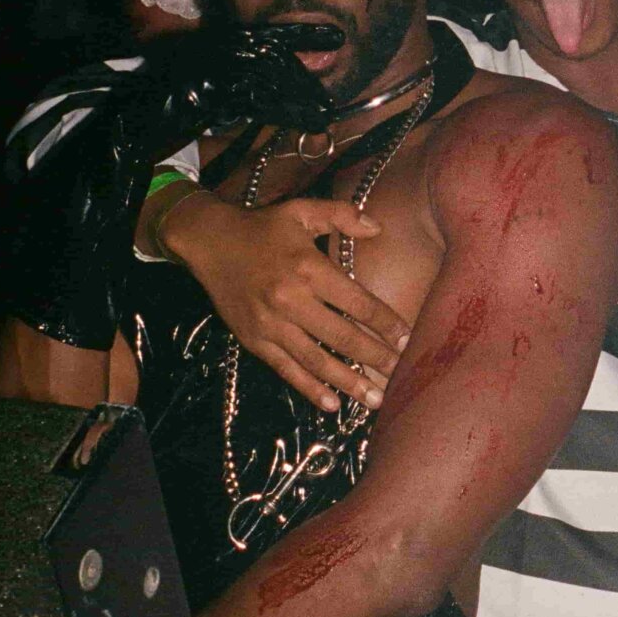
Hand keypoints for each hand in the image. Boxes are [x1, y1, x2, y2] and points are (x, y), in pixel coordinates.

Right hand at [161, 194, 410, 413]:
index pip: (357, 302)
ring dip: (349, 383)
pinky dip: (310, 389)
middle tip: (401, 374)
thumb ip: (341, 215)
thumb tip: (378, 229)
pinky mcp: (254, 341)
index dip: (385, 323)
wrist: (208, 242)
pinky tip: (332, 405)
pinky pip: (287, 370)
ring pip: (317, 360)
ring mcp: (271, 325)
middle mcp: (291, 300)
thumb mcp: (301, 211)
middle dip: (376, 357)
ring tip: (376, 400)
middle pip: (342, 337)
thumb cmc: (262, 227)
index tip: (408, 339)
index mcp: (308, 268)